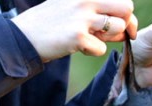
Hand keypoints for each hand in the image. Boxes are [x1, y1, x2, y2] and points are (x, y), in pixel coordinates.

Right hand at [12, 0, 137, 61]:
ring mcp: (82, 16)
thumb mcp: (75, 9)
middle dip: (126, 24)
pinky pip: (101, 49)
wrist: (25, 36)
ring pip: (118, 27)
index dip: (126, 15)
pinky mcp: (78, 36)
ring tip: (91, 38)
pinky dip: (93, 51)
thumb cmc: (52, 24)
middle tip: (115, 35)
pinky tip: (78, 46)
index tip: (124, 27)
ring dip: (109, 38)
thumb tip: (126, 28)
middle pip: (126, 7)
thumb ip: (98, 13)